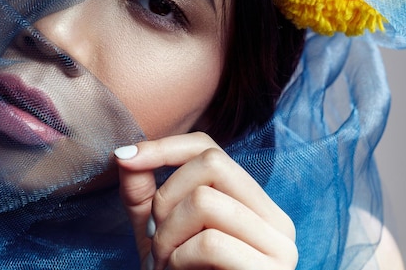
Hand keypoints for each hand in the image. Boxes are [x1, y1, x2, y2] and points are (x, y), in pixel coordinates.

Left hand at [114, 132, 297, 269]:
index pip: (210, 148)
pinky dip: (180, 259)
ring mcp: (280, 246)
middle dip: (165, 198)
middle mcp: (275, 218)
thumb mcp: (156, 232)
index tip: (125, 157)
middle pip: (212, 164)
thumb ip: (142, 193)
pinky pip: (211, 242)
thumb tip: (126, 151)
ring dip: (168, 235)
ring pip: (207, 201)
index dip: (164, 147)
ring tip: (165, 263)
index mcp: (252, 205)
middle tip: (154, 238)